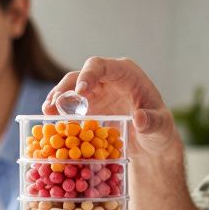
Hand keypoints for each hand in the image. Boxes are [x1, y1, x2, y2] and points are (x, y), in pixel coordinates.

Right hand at [42, 57, 181, 159]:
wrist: (150, 142)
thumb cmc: (159, 130)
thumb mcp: (161, 128)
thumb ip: (152, 123)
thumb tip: (139, 118)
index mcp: (126, 74)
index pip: (102, 66)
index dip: (88, 75)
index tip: (80, 92)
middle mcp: (107, 78)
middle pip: (80, 75)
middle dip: (66, 88)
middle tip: (55, 105)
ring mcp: (95, 92)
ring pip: (70, 88)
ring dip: (57, 98)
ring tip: (47, 112)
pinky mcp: (87, 107)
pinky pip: (69, 105)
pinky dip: (59, 111)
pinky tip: (49, 119)